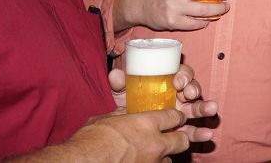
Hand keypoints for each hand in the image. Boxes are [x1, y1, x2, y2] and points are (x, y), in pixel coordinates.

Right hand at [68, 108, 192, 161]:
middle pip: (183, 140)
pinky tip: (142, 162)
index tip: (175, 118)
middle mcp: (154, 144)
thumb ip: (123, 115)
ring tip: (152, 154)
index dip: (176, 117)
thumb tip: (128, 112)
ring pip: (170, 159)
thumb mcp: (106, 119)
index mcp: (146, 123)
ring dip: (164, 156)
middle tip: (173, 137)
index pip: (175, 116)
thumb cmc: (88, 141)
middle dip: (180, 137)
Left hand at [109, 65, 218, 133]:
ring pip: (197, 108)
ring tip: (212, 110)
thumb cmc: (132, 102)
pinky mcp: (183, 128)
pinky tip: (207, 134)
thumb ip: (121, 83)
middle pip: (192, 88)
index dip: (183, 75)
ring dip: (205, 108)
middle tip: (190, 93)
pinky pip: (194, 130)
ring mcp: (183, 112)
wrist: (129, 126)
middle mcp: (179, 95)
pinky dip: (200, 133)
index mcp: (169, 82)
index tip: (178, 82)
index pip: (181, 73)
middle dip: (194, 89)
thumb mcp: (125, 92)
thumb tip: (115, 75)